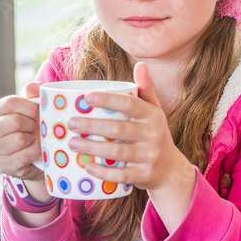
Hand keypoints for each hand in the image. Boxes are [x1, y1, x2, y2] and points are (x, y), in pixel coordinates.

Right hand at [0, 82, 43, 183]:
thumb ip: (34, 96)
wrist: (34, 159)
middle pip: (15, 121)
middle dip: (32, 125)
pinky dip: (35, 153)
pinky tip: (37, 151)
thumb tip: (33, 85)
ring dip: (34, 140)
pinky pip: (24, 156)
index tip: (38, 112)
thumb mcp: (32, 111)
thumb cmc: (31, 129)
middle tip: (37, 128)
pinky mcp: (4, 166)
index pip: (11, 102)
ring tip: (35, 140)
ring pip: (19, 139)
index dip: (30, 107)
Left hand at [67, 62, 194, 195]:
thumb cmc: (155, 134)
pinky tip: (87, 167)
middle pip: (119, 129)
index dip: (108, 100)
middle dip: (92, 126)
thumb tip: (141, 64)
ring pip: (117, 153)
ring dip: (92, 149)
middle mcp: (153, 135)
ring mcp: (149, 157)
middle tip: (70, 123)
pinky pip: (121, 175)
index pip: (130, 104)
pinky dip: (103, 173)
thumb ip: (146, 89)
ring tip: (72, 144)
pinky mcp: (144, 176)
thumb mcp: (154, 111)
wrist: (170, 170)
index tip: (86, 97)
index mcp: (152, 116)